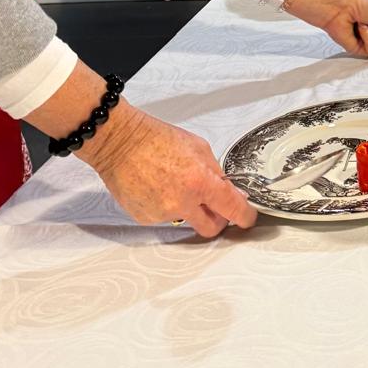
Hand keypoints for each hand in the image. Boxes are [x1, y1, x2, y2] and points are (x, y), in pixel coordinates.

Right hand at [79, 104, 257, 236]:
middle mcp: (181, 203)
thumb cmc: (156, 139)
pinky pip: (164, 217)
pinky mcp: (145, 218)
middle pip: (211, 228)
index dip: (245, 216)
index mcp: (199, 182)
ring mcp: (162, 213)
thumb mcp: (198, 147)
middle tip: (215, 206)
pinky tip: (157, 187)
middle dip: (218, 220)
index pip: (232, 209)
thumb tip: (231, 191)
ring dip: (187, 206)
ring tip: (172, 182)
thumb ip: (217, 172)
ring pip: (186, 219)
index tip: (247, 218)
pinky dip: (166, 206)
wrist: (120, 143)